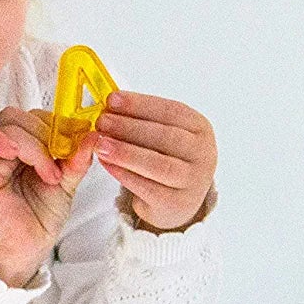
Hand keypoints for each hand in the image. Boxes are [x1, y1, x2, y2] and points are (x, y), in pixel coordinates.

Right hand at [0, 108, 96, 286]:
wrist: (26, 249)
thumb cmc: (40, 219)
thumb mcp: (68, 184)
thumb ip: (77, 159)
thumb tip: (93, 133)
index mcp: (27, 148)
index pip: (37, 116)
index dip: (56, 124)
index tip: (73, 146)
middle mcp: (6, 149)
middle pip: (20, 115)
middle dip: (45, 133)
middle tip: (58, 164)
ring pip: (5, 124)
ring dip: (32, 143)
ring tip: (47, 173)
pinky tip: (13, 155)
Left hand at [93, 91, 216, 231]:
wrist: (177, 202)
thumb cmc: (165, 160)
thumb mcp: (163, 137)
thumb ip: (143, 121)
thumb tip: (110, 105)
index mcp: (201, 129)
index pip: (172, 111)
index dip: (140, 104)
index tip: (112, 100)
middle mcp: (203, 153)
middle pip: (165, 137)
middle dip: (129, 127)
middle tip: (101, 121)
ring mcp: (193, 180)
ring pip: (157, 164)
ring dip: (125, 152)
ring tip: (99, 144)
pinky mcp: (177, 203)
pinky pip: (147, 187)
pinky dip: (124, 174)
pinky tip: (106, 164)